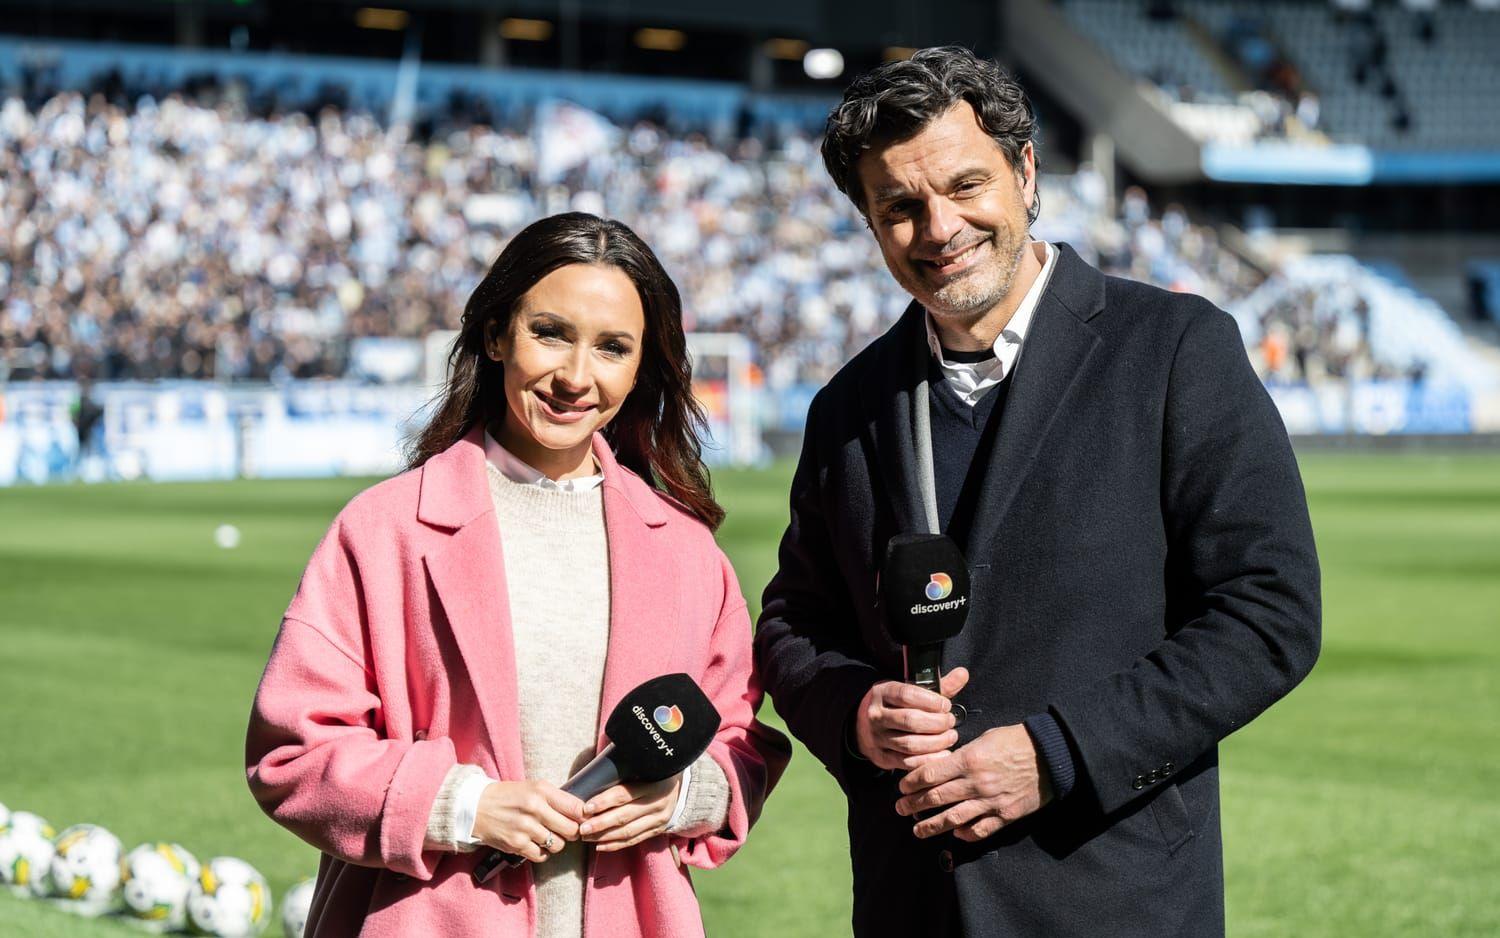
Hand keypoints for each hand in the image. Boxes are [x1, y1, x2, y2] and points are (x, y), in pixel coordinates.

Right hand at [471, 781, 583, 862]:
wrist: (476, 806)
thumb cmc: (510, 796)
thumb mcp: (533, 788)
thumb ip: (557, 799)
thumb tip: (583, 813)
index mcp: (541, 791)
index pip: (576, 808)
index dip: (584, 817)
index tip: (583, 819)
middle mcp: (535, 808)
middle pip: (571, 830)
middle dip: (572, 832)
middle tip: (565, 830)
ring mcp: (525, 828)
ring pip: (558, 845)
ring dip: (555, 843)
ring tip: (546, 835)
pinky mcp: (516, 844)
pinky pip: (541, 856)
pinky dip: (542, 852)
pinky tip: (535, 844)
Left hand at [578, 776, 681, 851]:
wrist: (684, 786)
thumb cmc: (655, 772)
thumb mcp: (645, 766)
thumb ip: (624, 768)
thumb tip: (594, 770)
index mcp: (653, 784)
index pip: (624, 794)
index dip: (604, 801)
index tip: (586, 807)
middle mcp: (657, 803)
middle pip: (624, 816)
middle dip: (600, 823)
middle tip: (581, 828)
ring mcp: (659, 819)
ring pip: (628, 832)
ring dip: (604, 836)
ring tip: (586, 837)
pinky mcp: (658, 830)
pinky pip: (634, 840)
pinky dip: (616, 845)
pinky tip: (600, 846)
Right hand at [853, 668, 969, 770]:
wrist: (866, 724)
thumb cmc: (897, 705)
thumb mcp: (912, 690)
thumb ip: (939, 685)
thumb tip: (963, 674)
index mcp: (882, 693)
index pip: (906, 695)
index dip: (931, 701)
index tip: (946, 706)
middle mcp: (876, 715)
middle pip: (910, 721)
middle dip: (937, 723)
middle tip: (950, 722)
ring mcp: (877, 737)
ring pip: (909, 744)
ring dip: (935, 743)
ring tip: (950, 737)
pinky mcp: (881, 757)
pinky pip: (906, 762)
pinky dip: (928, 760)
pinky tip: (943, 755)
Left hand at [895, 724, 1051, 841]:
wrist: (1050, 754)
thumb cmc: (1015, 740)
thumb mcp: (984, 739)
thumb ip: (961, 755)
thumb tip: (940, 766)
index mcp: (969, 760)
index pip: (930, 775)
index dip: (911, 783)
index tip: (901, 788)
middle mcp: (976, 784)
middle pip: (935, 798)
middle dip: (913, 805)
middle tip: (900, 809)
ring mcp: (991, 802)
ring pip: (953, 819)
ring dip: (931, 826)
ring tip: (917, 830)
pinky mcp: (1005, 816)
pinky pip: (980, 830)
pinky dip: (965, 834)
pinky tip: (954, 834)